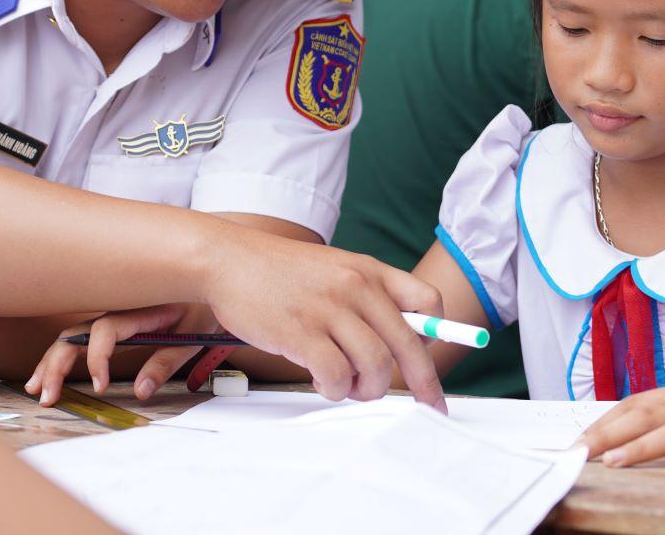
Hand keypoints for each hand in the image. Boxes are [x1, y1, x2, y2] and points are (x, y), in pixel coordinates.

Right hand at [25, 304, 192, 406]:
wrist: (210, 275)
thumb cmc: (203, 305)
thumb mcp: (193, 333)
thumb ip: (166, 361)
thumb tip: (141, 391)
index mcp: (138, 310)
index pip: (105, 331)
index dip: (98, 359)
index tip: (100, 386)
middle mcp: (118, 311)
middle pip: (76, 334)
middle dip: (57, 364)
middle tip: (49, 396)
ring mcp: (112, 317)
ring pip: (71, 336)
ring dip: (51, 362)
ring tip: (37, 389)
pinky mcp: (113, 325)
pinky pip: (80, 338)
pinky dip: (61, 356)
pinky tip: (49, 374)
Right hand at [203, 229, 446, 410]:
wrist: (230, 259)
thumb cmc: (281, 272)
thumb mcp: (335, 269)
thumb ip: (367, 297)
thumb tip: (400, 341)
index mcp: (370, 270)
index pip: (428, 301)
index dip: (435, 334)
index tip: (429, 357)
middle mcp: (357, 287)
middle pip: (409, 346)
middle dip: (424, 384)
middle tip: (430, 405)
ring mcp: (329, 310)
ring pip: (376, 367)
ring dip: (368, 390)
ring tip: (348, 386)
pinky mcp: (301, 333)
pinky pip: (337, 377)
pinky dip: (335, 390)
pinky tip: (323, 382)